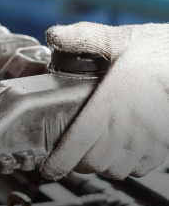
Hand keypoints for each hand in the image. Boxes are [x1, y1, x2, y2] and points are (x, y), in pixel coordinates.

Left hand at [41, 22, 168, 179]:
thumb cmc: (160, 52)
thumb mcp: (119, 39)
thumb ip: (83, 37)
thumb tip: (53, 35)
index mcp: (109, 103)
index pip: (77, 143)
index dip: (59, 162)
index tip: (48, 168)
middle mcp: (126, 128)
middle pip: (92, 163)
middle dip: (76, 162)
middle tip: (69, 151)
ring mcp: (146, 141)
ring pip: (113, 170)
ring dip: (99, 164)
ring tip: (92, 151)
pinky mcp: (161, 147)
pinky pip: (137, 170)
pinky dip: (122, 165)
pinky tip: (118, 150)